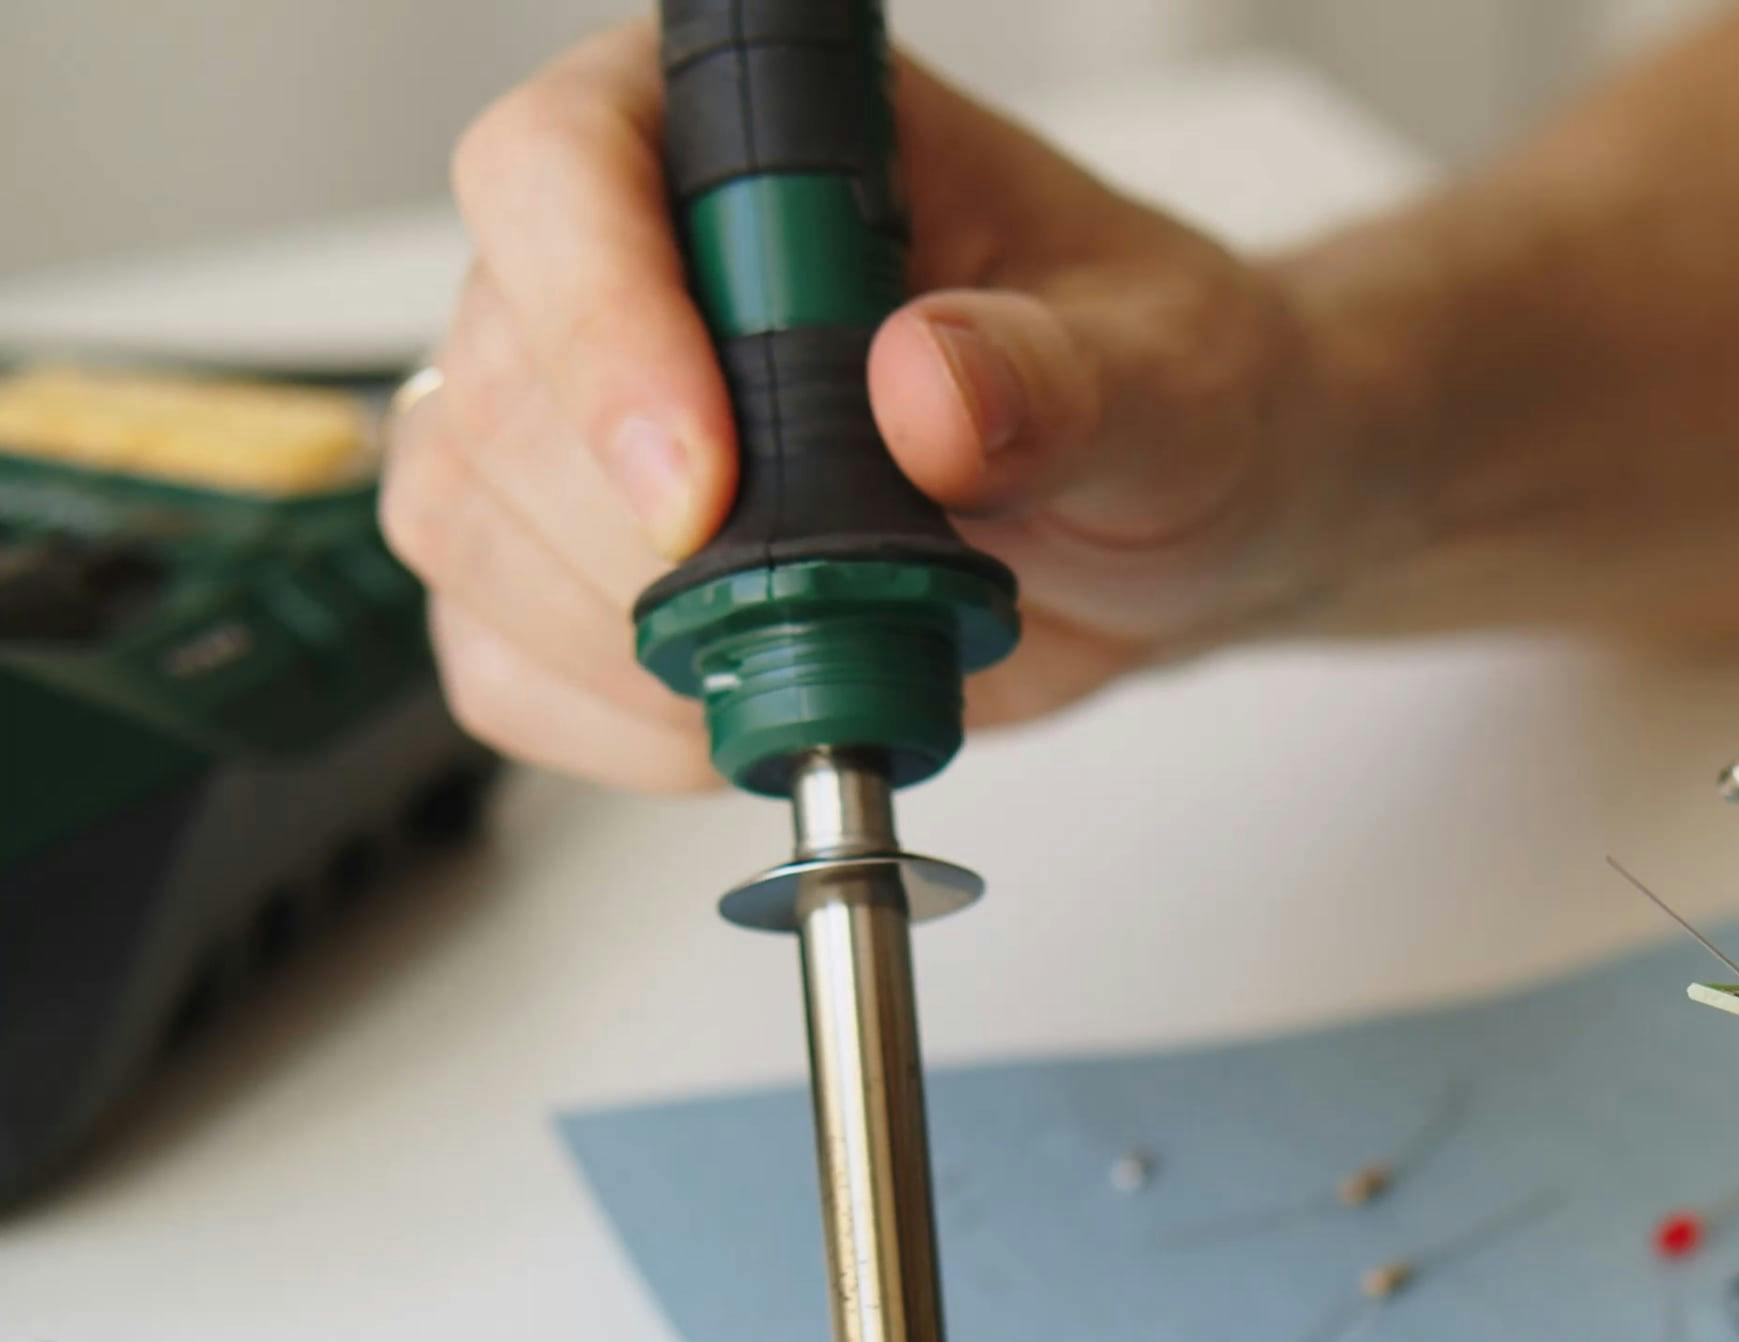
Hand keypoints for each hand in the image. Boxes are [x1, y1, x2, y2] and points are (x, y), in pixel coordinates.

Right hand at [380, 25, 1338, 789]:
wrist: (1181, 517)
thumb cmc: (1172, 394)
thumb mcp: (1171, 377)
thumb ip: (1063, 378)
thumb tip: (928, 385)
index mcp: (758, 132)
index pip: (563, 170)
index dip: (602, 329)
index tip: (706, 486)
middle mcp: (635, 251)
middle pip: (496, 373)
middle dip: (633, 534)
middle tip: (814, 606)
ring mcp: (588, 408)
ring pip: (465, 514)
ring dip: (622, 636)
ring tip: (817, 654)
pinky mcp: (587, 560)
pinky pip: (498, 656)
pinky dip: (614, 721)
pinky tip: (752, 709)